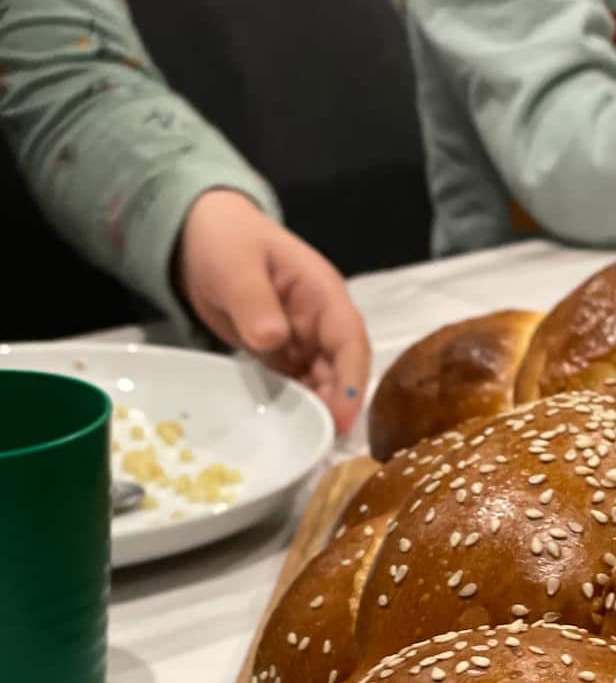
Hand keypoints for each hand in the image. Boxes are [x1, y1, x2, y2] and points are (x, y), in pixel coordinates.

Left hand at [177, 189, 370, 433]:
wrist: (199, 238)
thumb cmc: (225, 241)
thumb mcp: (236, 265)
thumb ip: (255, 300)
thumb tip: (273, 340)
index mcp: (322, 295)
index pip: (350, 340)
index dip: (351, 380)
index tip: (341, 417)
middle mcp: (322, 323)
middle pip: (343, 370)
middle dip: (337, 406)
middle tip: (321, 444)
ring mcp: (305, 342)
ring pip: (324, 384)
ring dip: (319, 412)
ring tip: (306, 443)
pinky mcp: (285, 357)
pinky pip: (298, 387)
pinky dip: (298, 408)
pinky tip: (289, 430)